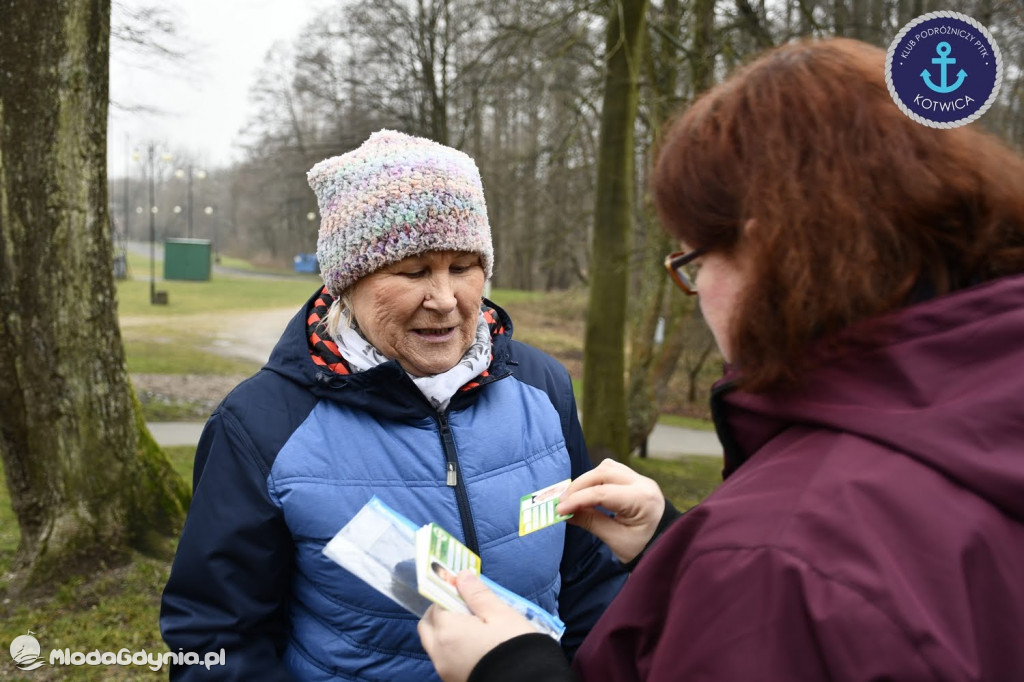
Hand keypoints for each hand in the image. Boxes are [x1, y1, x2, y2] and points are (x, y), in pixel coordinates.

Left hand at [418, 571, 536, 681]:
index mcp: (447, 631)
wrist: (528, 681)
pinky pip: (444, 661)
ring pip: (433, 645)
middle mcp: (439, 653)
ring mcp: (445, 671)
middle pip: (427, 627)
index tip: (464, 593)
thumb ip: (477, 594)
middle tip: (463, 609)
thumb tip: (461, 576)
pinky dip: (451, 650)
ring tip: (471, 629)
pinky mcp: (453, 681)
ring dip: (443, 633)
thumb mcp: (500, 614)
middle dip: (440, 614)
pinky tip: (473, 647)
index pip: (436, 605)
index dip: (449, 595)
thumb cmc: (513, 644)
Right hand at [556, 459, 664, 562]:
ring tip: (572, 498)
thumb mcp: (616, 540)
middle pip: (604, 473)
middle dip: (579, 486)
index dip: (577, 500)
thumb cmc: (644, 548)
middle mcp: (643, 483)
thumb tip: (565, 512)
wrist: (666, 547)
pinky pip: (612, 471)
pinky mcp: (636, 480)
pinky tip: (587, 492)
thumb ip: (590, 522)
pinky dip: (596, 479)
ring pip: (607, 468)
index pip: (603, 493)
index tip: (559, 511)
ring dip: (587, 480)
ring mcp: (641, 479)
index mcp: (642, 500)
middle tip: (562, 503)